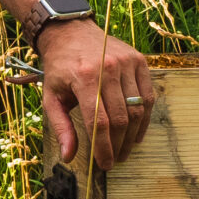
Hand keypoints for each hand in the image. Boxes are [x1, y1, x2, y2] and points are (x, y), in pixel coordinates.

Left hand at [34, 20, 154, 165]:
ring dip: (132, 135)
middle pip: (120, 118)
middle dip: (118, 145)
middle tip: (114, 160)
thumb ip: (61, 127)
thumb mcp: (51, 97)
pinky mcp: (139, 60)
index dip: (103, 148)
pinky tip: (136, 132)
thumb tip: (68, 156)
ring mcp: (127, 62)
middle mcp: (108, 68)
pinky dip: (144, 117)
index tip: (104, 164)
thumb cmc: (59, 68)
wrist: (71, 33)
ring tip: (124, 150)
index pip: (99, 122)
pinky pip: (147, 95)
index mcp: (84, 77)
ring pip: (137, 109)